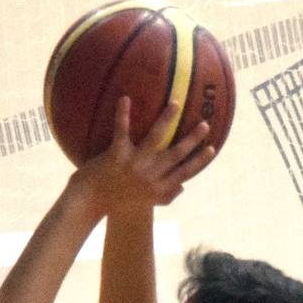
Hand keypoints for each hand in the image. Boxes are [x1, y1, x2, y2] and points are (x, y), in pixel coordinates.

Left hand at [74, 97, 214, 211]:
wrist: (90, 202)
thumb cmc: (117, 202)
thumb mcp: (145, 204)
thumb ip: (166, 197)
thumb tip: (183, 187)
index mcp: (159, 188)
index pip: (185, 173)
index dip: (200, 161)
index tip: (212, 148)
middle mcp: (150, 177)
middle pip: (176, 155)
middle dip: (192, 139)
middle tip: (204, 123)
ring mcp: (134, 165)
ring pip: (155, 139)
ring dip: (166, 120)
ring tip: (176, 104)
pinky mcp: (116, 156)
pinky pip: (121, 131)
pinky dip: (123, 114)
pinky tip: (125, 98)